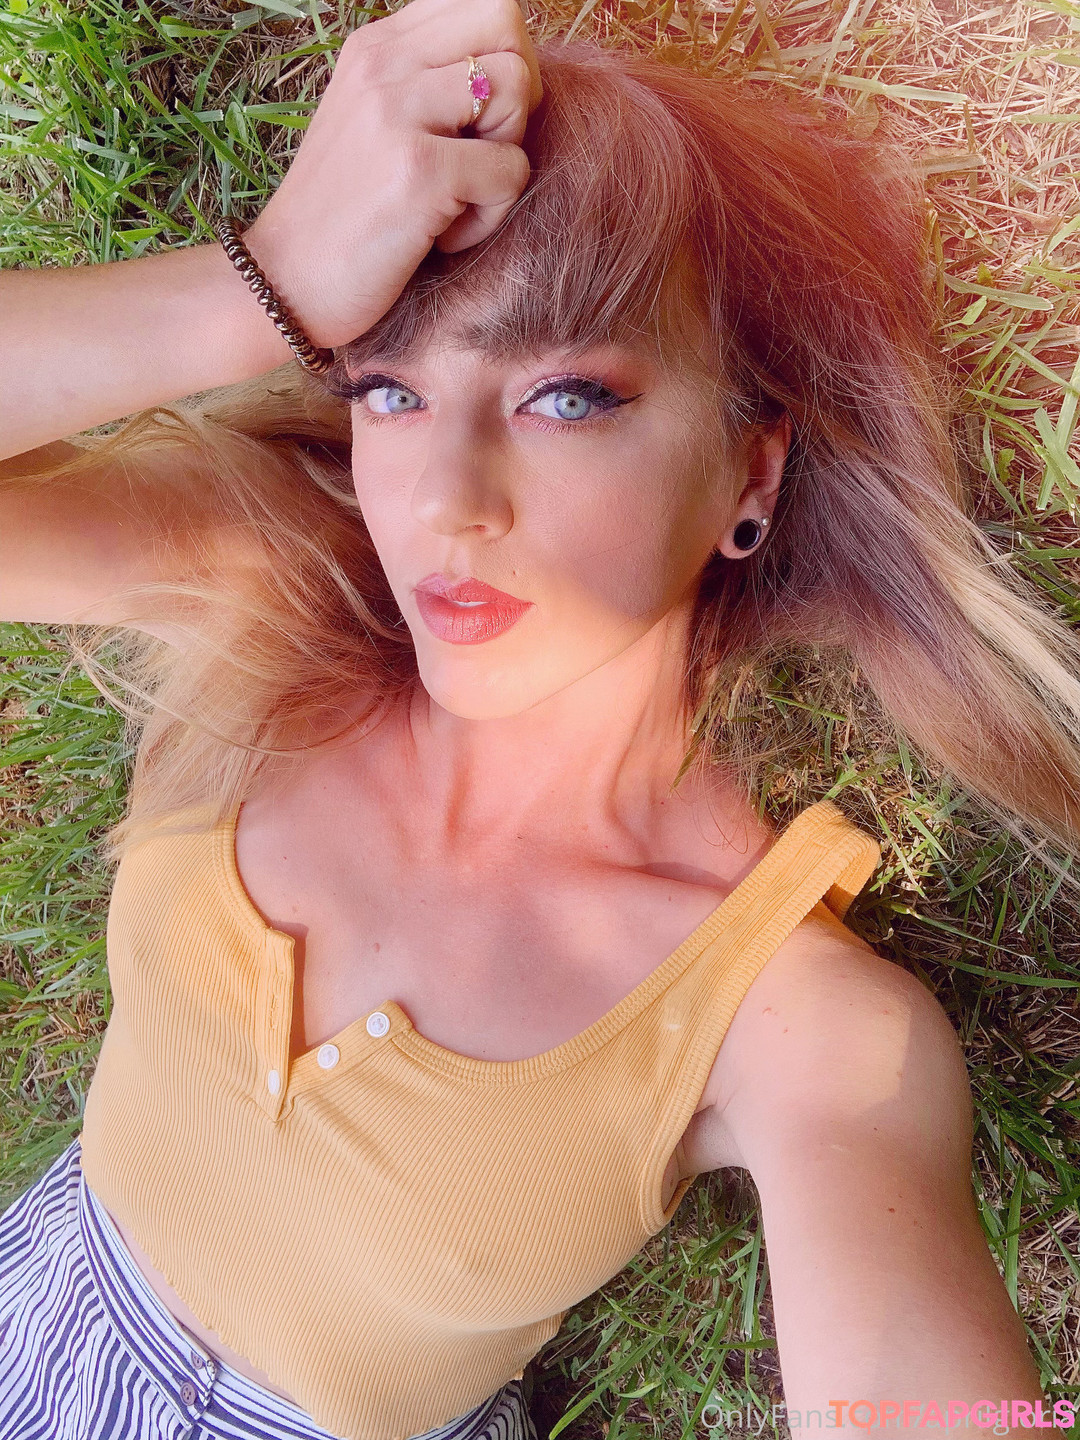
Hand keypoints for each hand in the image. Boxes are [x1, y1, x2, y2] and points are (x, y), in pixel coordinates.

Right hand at [242, 0, 541, 350]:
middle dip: (518, 93)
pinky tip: (444, 235)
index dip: (505, 60)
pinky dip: (491, 215)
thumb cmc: (345, 217)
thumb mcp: (375, 125)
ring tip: (458, 198)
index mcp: (376, 45)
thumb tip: (511, 69)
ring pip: (514, 90)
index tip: (480, 122)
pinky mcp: (418, 170)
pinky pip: (510, 170)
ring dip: (506, 155)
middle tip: (483, 152)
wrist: (285, 283)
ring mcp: (396, 111)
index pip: (480, 4)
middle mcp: (382, 62)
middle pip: (506, 23)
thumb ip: (426, 84)